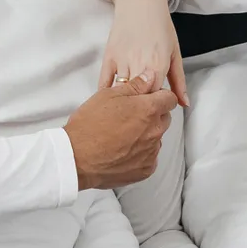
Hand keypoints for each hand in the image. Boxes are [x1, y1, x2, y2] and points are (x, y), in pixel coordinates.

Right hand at [63, 72, 176, 190]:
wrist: (77, 158)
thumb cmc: (89, 125)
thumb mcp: (108, 96)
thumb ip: (135, 86)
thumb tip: (150, 77)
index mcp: (148, 110)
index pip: (169, 99)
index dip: (159, 96)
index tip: (149, 99)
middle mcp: (154, 131)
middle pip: (164, 119)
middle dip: (153, 115)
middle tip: (131, 117)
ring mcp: (151, 152)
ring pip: (156, 139)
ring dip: (146, 135)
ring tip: (123, 136)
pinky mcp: (145, 170)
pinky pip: (150, 158)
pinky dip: (141, 154)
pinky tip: (123, 151)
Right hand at [98, 0, 187, 107]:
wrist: (140, 3)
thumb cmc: (161, 27)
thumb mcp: (175, 53)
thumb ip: (178, 81)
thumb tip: (184, 103)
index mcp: (158, 66)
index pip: (156, 99)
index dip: (156, 109)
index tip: (156, 112)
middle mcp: (139, 65)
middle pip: (138, 99)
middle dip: (140, 110)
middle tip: (142, 115)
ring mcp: (121, 61)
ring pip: (121, 92)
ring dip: (124, 103)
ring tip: (127, 111)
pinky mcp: (108, 57)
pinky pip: (104, 82)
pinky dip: (107, 94)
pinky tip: (110, 103)